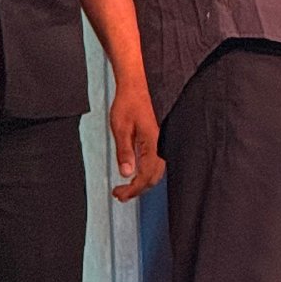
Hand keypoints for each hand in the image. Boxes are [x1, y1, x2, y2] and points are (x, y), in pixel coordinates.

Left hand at [109, 79, 163, 200]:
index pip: (145, 175)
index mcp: (152, 143)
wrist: (136, 87)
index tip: (119, 194)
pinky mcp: (158, 140)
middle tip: (119, 195)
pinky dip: (146, 173)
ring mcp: (161, 143)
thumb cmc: (128, 103)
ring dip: (142, 182)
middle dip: (137, 190)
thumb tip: (126, 173)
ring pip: (156, 172)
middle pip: (153, 178)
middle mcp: (160, 145)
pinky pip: (156, 163)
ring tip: (125, 188)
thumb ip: (124, 152)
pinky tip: (135, 173)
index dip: (133, 189)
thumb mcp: (120, 128)